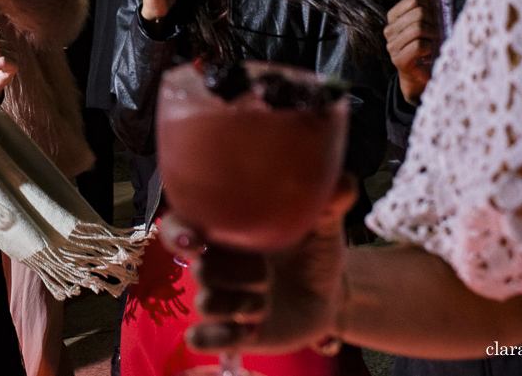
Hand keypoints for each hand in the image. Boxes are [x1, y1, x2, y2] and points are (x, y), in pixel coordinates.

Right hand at [163, 172, 357, 354]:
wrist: (329, 292)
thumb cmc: (313, 249)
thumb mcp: (322, 224)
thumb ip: (329, 202)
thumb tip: (344, 182)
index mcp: (227, 230)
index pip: (181, 225)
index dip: (177, 231)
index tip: (193, 238)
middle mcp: (218, 264)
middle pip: (198, 268)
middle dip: (229, 274)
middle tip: (264, 274)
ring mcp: (223, 299)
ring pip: (204, 302)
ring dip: (235, 304)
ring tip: (264, 302)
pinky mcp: (231, 332)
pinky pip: (202, 339)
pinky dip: (216, 337)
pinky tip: (246, 329)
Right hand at [384, 0, 436, 104]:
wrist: (421, 76)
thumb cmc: (426, 47)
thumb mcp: (425, 23)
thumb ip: (425, 8)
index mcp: (394, 17)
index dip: (430, 3)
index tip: (436, 13)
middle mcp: (389, 30)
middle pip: (418, 13)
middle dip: (434, 20)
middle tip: (438, 29)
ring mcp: (392, 46)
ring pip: (418, 28)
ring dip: (433, 33)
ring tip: (435, 40)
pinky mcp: (398, 60)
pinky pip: (419, 45)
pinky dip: (430, 47)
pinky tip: (430, 51)